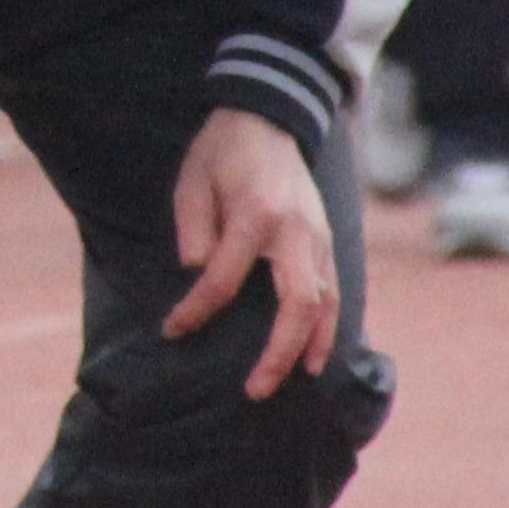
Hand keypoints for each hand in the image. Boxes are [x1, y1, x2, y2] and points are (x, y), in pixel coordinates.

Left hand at [162, 104, 339, 401]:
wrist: (266, 118)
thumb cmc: (220, 153)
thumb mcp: (191, 182)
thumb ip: (193, 229)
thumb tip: (198, 273)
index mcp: (254, 214)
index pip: (222, 279)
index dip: (195, 310)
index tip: (172, 330)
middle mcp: (295, 230)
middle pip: (298, 303)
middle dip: (278, 352)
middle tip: (255, 389)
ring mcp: (318, 236)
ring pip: (327, 302)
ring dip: (313, 345)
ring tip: (296, 380)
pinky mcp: (327, 239)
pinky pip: (335, 290)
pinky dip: (329, 325)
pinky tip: (318, 352)